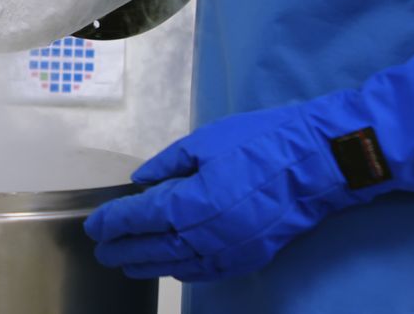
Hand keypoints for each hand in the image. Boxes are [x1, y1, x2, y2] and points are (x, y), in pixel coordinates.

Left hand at [84, 101, 378, 280]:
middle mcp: (204, 234)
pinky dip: (184, 271)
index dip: (113, 223)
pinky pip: (208, 271)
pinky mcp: (249, 257)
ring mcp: (228, 250)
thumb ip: (168, 164)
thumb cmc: (260, 143)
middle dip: (124, 249)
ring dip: (149, 265)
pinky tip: (172, 268)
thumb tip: (142, 181)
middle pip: (153, 247)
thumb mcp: (205, 142)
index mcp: (190, 202)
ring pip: (178, 265)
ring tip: (127, 264)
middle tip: (102, 251)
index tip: (94, 226)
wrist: (318, 162)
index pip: (140, 218)